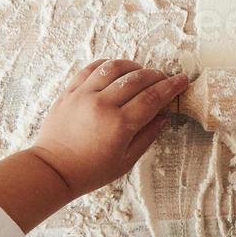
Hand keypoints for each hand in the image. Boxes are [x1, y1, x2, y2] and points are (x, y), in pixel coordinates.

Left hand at [30, 59, 188, 196]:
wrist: (52, 170)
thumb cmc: (89, 171)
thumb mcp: (125, 162)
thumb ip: (147, 137)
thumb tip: (164, 117)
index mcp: (119, 125)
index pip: (152, 98)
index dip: (171, 87)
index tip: (182, 81)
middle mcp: (102, 105)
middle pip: (137, 79)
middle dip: (156, 76)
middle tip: (164, 79)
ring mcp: (83, 95)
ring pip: (114, 68)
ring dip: (133, 66)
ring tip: (141, 73)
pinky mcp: (69, 92)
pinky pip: (91, 69)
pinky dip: (107, 65)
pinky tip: (116, 71)